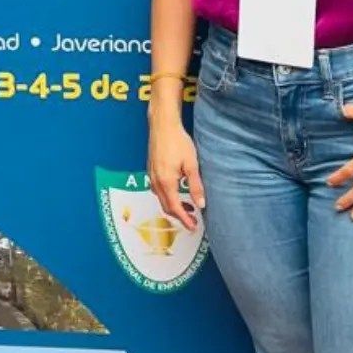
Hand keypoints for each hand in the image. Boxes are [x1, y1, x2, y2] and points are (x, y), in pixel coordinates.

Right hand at [147, 115, 204, 230]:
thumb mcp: (191, 164)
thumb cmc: (178, 142)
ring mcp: (151, 175)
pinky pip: (157, 189)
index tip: (193, 227)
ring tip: (188, 205)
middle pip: (166, 206)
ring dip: (173, 205)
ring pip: (161, 198)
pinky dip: (167, 196)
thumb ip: (195, 186)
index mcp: (166, 182)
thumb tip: (201, 204)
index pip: (175, 208)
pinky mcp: (151, 169)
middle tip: (193, 220)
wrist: (162, 125)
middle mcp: (156, 181)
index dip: (184, 220)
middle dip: (179, 215)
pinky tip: (177, 190)